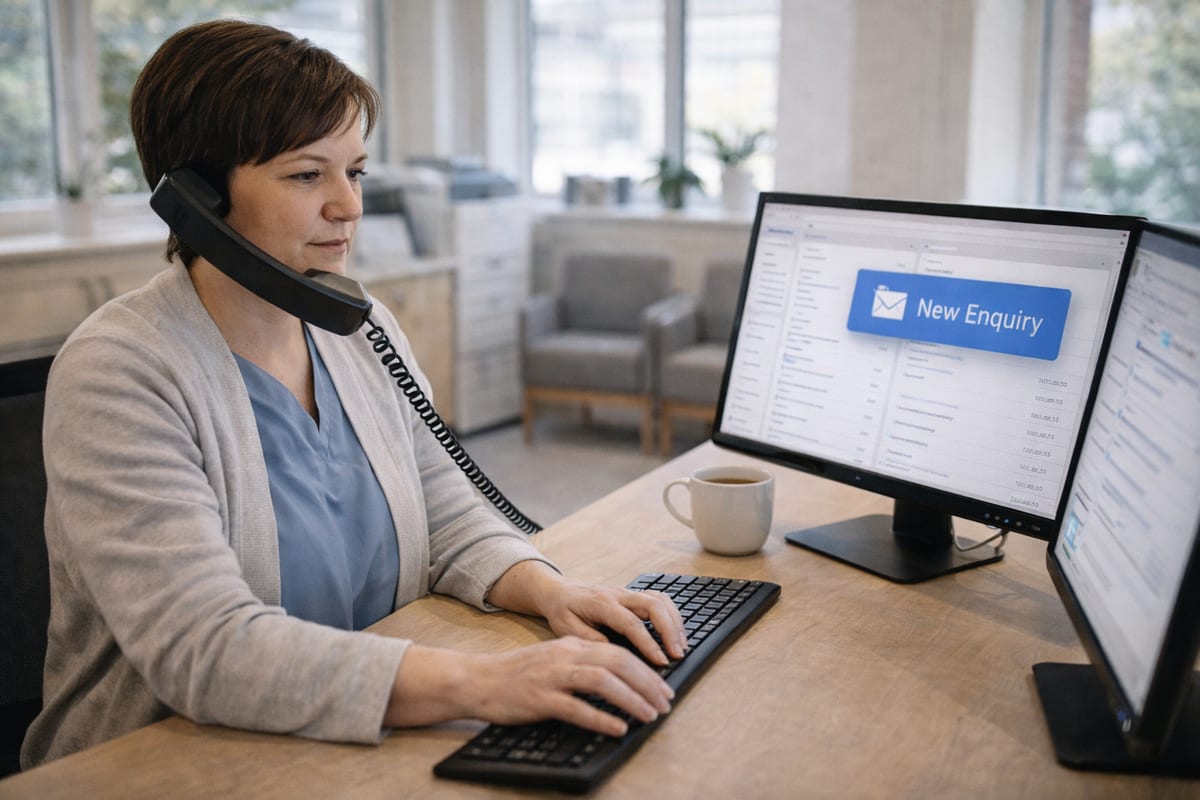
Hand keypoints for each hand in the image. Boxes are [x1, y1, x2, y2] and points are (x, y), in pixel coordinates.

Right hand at [386, 638, 673, 736]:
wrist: (478, 679)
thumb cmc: (518, 674)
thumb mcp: (555, 658)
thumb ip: (583, 662)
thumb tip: (618, 677)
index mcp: (572, 644)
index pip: (619, 651)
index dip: (646, 670)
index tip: (663, 688)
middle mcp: (566, 655)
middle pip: (618, 662)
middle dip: (647, 683)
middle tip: (665, 703)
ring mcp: (553, 676)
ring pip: (602, 681)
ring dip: (631, 699)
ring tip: (649, 715)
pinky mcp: (540, 699)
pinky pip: (577, 708)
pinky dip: (601, 718)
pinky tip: (618, 729)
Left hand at [487, 562, 687, 664]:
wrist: (558, 591)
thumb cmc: (562, 611)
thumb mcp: (566, 629)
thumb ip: (590, 639)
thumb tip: (615, 652)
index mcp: (601, 603)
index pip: (631, 623)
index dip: (649, 643)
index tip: (661, 661)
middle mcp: (618, 594)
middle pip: (653, 605)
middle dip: (670, 630)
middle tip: (678, 654)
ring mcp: (627, 592)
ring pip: (660, 599)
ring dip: (675, 621)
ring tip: (681, 645)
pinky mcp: (633, 595)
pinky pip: (659, 598)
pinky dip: (672, 613)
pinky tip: (675, 631)